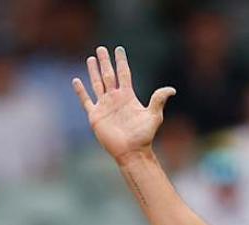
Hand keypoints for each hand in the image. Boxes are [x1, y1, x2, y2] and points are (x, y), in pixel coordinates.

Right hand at [72, 46, 175, 163]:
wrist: (131, 152)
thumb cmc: (144, 136)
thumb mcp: (154, 116)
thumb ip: (159, 100)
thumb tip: (172, 89)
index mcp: (128, 96)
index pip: (124, 74)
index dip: (121, 61)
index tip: (119, 49)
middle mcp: (115, 98)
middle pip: (109, 75)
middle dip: (105, 62)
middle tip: (101, 49)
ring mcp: (105, 106)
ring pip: (97, 84)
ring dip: (94, 71)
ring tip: (91, 59)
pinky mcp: (95, 115)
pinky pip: (86, 100)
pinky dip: (81, 91)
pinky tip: (76, 80)